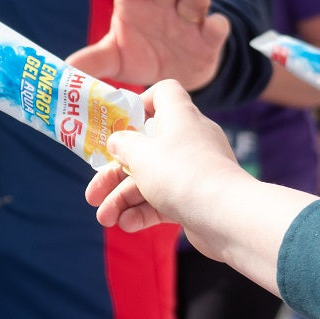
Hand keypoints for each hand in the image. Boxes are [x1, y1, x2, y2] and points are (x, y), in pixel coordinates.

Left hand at [66, 0, 227, 90]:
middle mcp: (164, 3)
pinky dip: (217, 25)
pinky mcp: (208, 39)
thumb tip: (66, 69)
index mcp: (136, 1)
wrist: (172, 77)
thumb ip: (94, 60)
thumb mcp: (114, 58)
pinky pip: (216, 28)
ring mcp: (188, 19)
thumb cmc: (138, 54)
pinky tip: (215, 25)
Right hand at [86, 82, 243, 247]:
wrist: (226, 217)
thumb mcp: (141, 155)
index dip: (142, 102)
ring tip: (105, 219)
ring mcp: (194, 170)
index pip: (164, 93)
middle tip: (93, 193)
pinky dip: (144, 211)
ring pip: (152, 179)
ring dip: (124, 199)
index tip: (121, 122)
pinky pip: (165, 200)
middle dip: (115, 173)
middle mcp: (189, 138)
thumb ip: (123, 145)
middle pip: (146, 147)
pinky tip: (126, 225)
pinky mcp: (197, 198)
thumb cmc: (181, 174)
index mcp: (179, 116)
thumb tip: (117, 140)